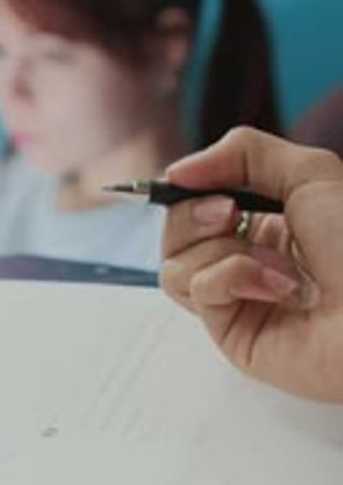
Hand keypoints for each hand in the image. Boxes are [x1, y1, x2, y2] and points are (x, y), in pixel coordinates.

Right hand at [160, 127, 342, 400]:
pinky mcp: (231, 332)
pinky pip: (199, 289)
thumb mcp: (309, 172)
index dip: (185, 187)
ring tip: (277, 265)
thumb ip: (241, 152)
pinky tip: (280, 288)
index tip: (189, 179)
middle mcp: (245, 256)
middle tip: (229, 212)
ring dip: (226, 251)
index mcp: (265, 217)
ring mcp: (236, 297)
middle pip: (174, 231)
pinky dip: (236, 277)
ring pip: (175, 263)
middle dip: (193, 215)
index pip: (195, 198)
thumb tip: (178, 171)